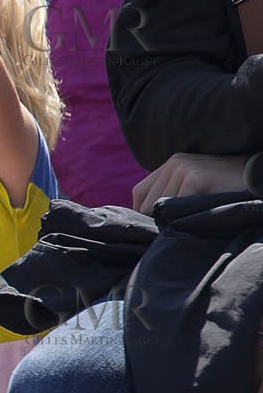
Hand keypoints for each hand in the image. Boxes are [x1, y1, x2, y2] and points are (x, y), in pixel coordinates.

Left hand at [131, 153, 251, 213]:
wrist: (256, 178)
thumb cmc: (226, 187)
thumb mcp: (195, 183)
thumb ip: (173, 193)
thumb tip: (148, 219)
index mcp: (172, 163)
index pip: (140, 193)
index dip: (143, 212)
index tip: (154, 225)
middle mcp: (175, 163)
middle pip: (147, 203)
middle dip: (157, 219)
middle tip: (173, 229)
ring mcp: (184, 170)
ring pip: (161, 208)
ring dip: (172, 220)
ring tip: (191, 221)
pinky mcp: (195, 179)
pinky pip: (177, 207)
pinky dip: (185, 217)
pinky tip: (200, 216)